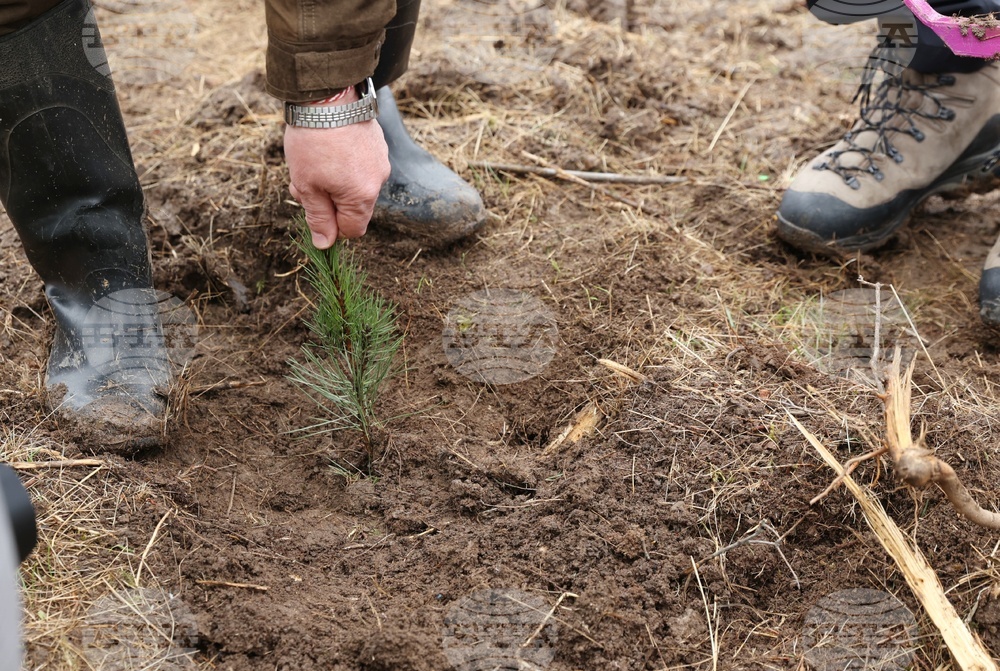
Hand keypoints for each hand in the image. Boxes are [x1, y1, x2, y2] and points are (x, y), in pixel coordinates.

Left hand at [284, 88, 389, 248]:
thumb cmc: (313, 143)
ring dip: (336, 181)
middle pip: (355, 207)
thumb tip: (324, 244)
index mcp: (362, 196)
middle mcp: (379, 181)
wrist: (327, 95)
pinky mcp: (378, 143)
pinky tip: (329, 146)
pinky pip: (362, 165)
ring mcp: (381, 160)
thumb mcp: (306, 186)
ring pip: (357, 185)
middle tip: (305, 181)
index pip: (352, 230)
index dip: (332, 226)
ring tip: (316, 160)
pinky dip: (345, 163)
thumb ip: (318, 217)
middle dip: (330, 200)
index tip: (314, 208)